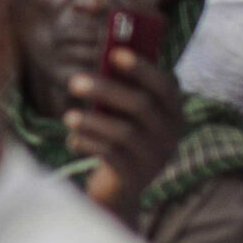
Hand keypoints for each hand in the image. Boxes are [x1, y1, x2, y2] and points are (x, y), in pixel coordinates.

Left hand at [65, 48, 183, 220]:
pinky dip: (89, 144)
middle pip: (141, 105)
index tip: (114, 53)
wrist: (119, 189)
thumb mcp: (126, 113)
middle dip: (106, 90)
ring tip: (68, 116)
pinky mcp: (135, 177)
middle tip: (74, 81)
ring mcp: (155, 157)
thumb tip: (104, 54)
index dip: (141, 68)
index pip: (165, 85)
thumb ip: (123, 87)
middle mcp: (170, 134)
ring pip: (124, 133)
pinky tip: (73, 140)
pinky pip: (111, 156)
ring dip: (93, 122)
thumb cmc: (119, 135)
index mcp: (173, 111)